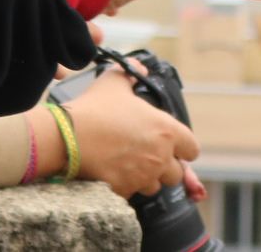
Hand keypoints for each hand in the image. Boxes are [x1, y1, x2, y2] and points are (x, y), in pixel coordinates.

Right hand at [63, 66, 198, 198]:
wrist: (68, 137)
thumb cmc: (94, 108)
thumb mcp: (114, 82)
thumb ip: (131, 72)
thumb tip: (138, 67)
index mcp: (165, 131)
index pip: (192, 148)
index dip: (183, 147)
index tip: (173, 145)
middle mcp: (160, 157)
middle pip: (176, 173)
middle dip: (165, 166)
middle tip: (147, 155)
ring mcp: (143, 176)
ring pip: (155, 186)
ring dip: (146, 178)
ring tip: (129, 164)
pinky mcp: (126, 190)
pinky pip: (132, 192)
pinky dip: (126, 185)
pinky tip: (113, 171)